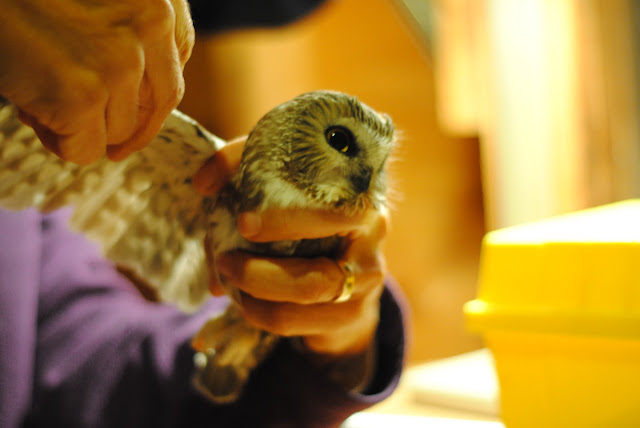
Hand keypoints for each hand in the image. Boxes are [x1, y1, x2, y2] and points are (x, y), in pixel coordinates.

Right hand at [0, 0, 193, 164]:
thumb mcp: (103, 1)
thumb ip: (132, 35)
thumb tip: (144, 105)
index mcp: (160, 1)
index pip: (176, 68)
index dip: (152, 101)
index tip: (137, 116)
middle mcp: (151, 27)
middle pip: (158, 105)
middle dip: (130, 127)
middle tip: (104, 139)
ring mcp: (119, 62)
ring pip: (120, 130)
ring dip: (84, 127)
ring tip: (44, 96)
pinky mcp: (83, 95)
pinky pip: (85, 149)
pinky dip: (58, 141)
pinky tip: (32, 111)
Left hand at [194, 141, 387, 356]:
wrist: (351, 254)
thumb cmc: (310, 204)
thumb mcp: (283, 176)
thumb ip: (244, 164)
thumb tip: (203, 183)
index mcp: (362, 197)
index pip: (334, 214)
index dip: (289, 222)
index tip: (245, 224)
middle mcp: (373, 240)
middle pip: (316, 278)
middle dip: (260, 276)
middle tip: (224, 261)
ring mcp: (366, 284)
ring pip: (303, 305)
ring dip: (255, 298)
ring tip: (226, 279)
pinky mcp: (352, 314)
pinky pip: (297, 323)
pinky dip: (261, 313)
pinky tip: (244, 297)